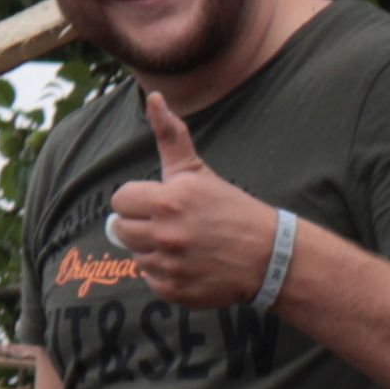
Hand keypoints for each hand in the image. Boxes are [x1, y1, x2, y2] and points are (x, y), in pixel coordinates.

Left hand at [111, 94, 283, 308]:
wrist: (270, 255)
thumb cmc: (230, 207)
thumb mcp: (198, 171)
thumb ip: (170, 135)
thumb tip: (153, 97)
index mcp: (167, 200)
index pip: (119, 200)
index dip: (139, 200)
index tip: (162, 202)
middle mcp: (166, 234)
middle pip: (120, 230)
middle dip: (142, 225)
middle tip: (172, 225)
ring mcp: (170, 265)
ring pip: (136, 256)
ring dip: (155, 251)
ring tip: (185, 245)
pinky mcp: (175, 291)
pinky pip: (152, 280)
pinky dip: (168, 275)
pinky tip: (191, 265)